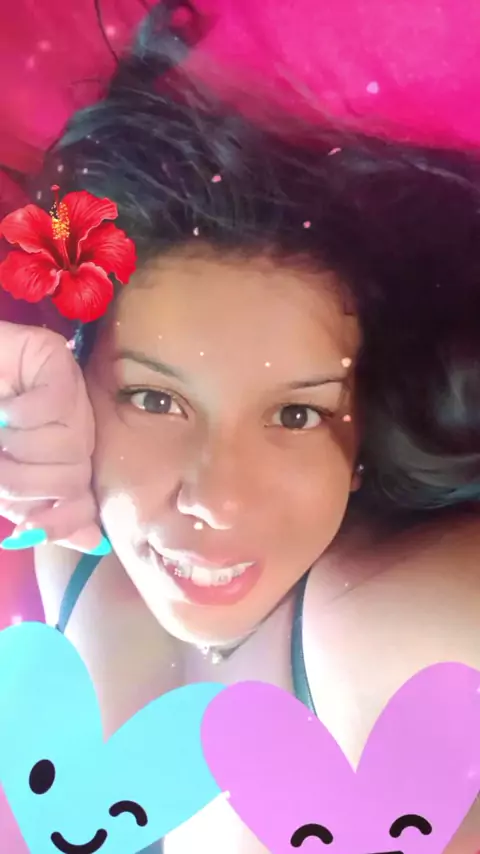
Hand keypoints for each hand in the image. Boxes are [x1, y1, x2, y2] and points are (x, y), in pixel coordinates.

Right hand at [0, 321, 108, 553]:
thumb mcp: (4, 479)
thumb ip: (33, 511)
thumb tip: (91, 544)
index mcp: (63, 462)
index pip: (83, 503)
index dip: (60, 521)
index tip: (26, 529)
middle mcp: (76, 433)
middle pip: (72, 479)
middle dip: (23, 480)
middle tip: (0, 462)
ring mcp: (74, 398)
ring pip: (66, 445)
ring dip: (17, 444)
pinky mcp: (59, 365)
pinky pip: (52, 406)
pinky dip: (18, 413)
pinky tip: (4, 407)